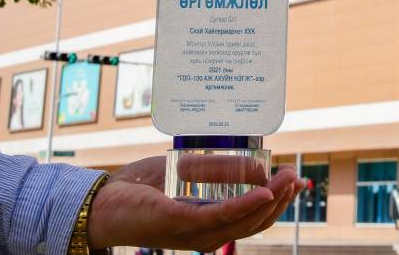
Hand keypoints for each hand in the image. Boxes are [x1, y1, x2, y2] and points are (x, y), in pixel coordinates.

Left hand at [87, 155, 302, 251]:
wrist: (100, 199)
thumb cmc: (140, 187)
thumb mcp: (187, 168)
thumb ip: (219, 168)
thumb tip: (259, 164)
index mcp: (208, 224)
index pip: (251, 220)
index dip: (279, 204)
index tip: (298, 183)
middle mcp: (204, 234)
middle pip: (254, 224)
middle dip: (281, 202)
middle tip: (297, 177)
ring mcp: (192, 231)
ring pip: (243, 224)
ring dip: (271, 202)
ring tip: (288, 181)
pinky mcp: (180, 223)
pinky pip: (221, 217)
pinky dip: (246, 206)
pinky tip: (264, 192)